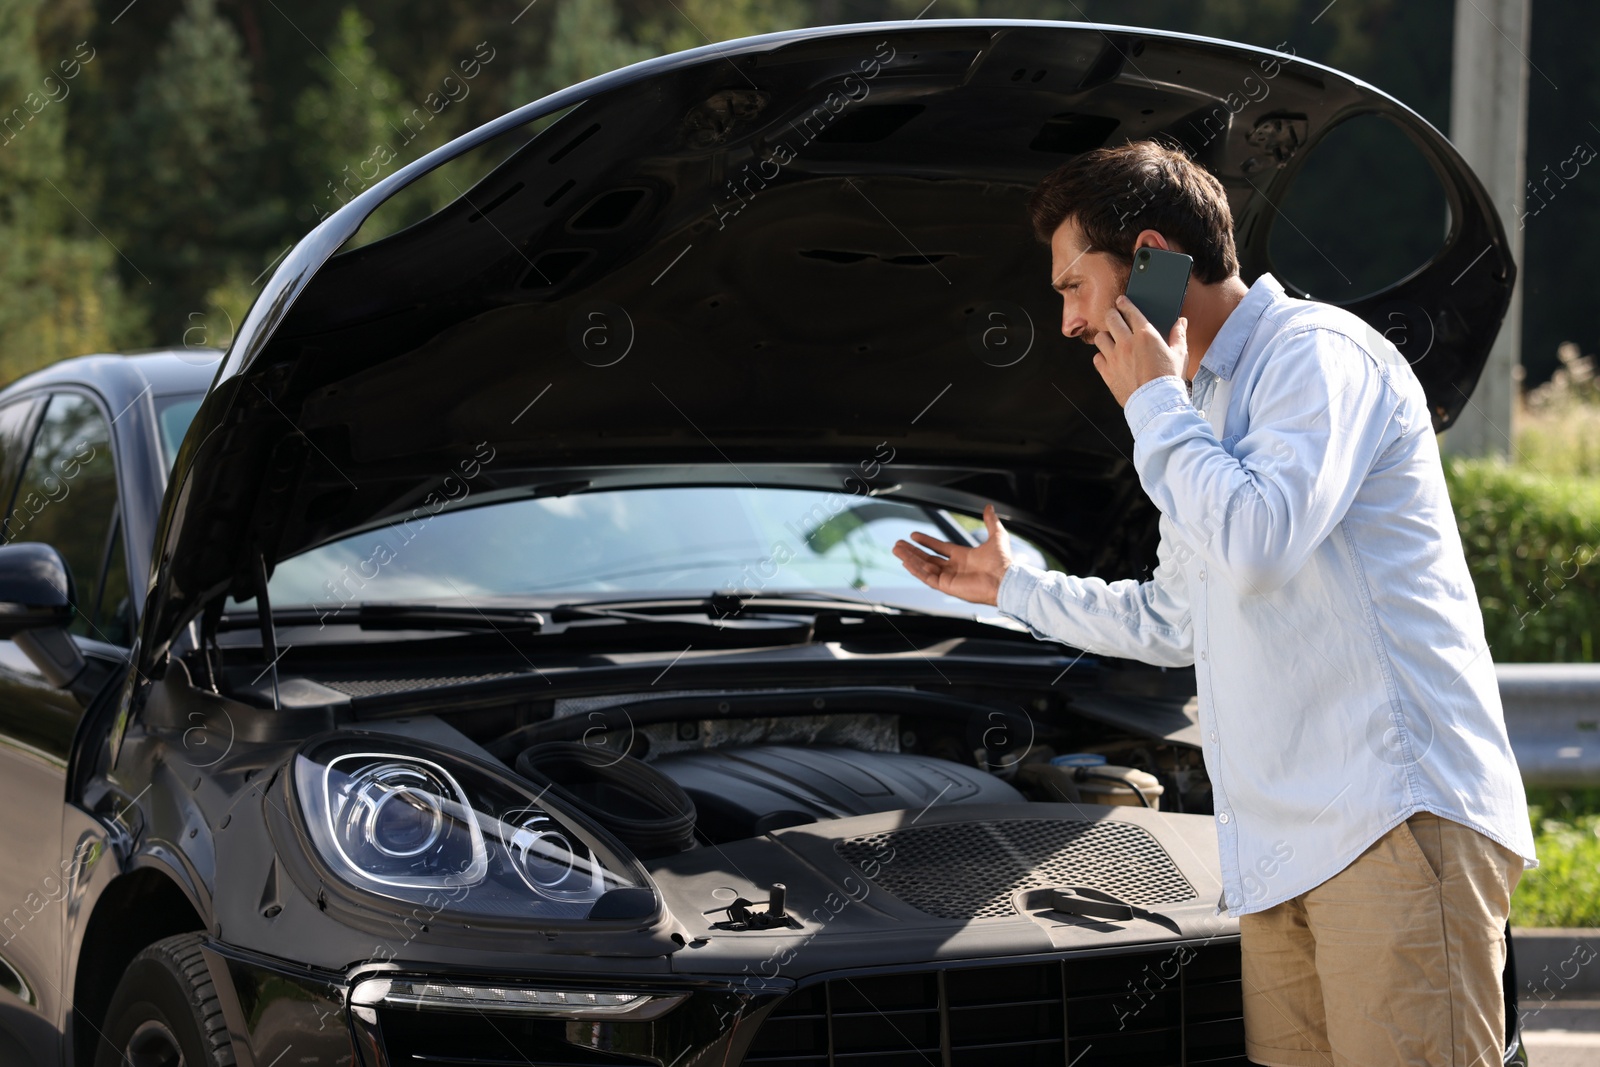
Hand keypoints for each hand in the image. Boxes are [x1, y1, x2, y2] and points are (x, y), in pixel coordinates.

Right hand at [892, 503, 1013, 605]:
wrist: (1004, 579)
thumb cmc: (1003, 562)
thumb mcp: (996, 536)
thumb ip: (990, 521)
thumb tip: (989, 508)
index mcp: (963, 557)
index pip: (939, 548)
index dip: (926, 541)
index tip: (914, 535)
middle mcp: (954, 568)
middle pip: (927, 558)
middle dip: (912, 551)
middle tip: (898, 544)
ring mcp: (949, 578)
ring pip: (924, 567)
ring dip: (910, 558)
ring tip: (897, 550)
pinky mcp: (947, 586)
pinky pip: (927, 578)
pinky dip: (916, 570)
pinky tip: (906, 562)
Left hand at [1091, 294, 1187, 405]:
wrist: (1156, 403)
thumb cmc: (1169, 379)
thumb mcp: (1179, 355)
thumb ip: (1179, 335)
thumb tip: (1181, 322)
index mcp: (1145, 335)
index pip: (1130, 311)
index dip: (1124, 303)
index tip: (1121, 301)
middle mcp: (1126, 343)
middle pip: (1111, 318)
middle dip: (1112, 314)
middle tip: (1114, 316)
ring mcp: (1114, 357)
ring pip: (1100, 337)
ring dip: (1105, 336)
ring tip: (1111, 339)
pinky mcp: (1107, 372)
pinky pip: (1097, 358)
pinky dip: (1101, 357)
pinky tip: (1108, 358)